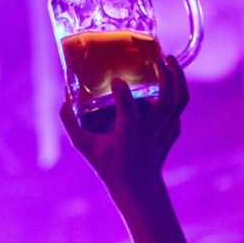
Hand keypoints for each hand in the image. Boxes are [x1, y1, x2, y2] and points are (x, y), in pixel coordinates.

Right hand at [59, 55, 188, 195]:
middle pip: (167, 97)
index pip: (128, 110)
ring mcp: (165, 130)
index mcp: (128, 134)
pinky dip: (176, 90)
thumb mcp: (84, 147)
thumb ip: (70, 124)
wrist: (138, 186)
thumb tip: (63, 100)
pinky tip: (169, 79)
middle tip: (156, 55)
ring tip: (170, 59)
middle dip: (166, 73)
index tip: (116, 80)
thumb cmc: (109, 166)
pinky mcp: (172, 131)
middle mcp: (150, 130)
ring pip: (179, 98)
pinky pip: (179, 106)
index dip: (122, 92)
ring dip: (178, 76)